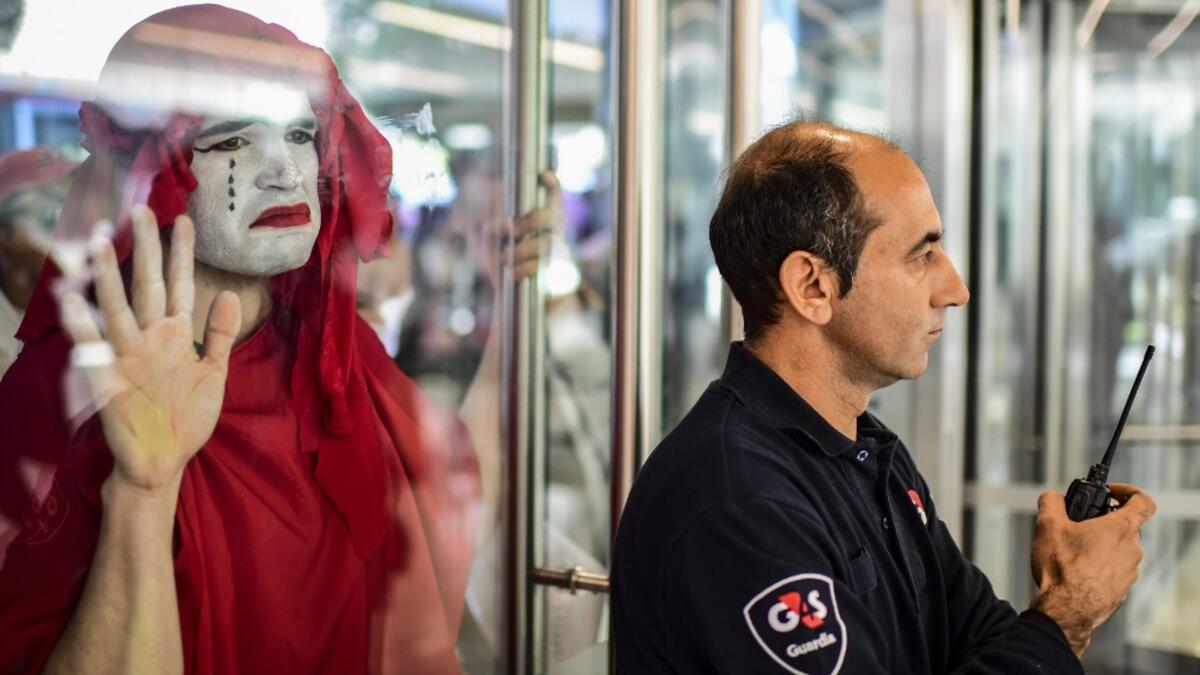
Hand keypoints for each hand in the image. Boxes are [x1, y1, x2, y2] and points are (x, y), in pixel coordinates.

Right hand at [59, 205, 240, 495]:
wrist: (164, 463)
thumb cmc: (186, 418)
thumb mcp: (214, 373)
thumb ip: (220, 334)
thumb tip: (229, 293)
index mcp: (175, 336)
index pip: (179, 286)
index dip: (182, 255)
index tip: (187, 221)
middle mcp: (149, 339)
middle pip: (146, 285)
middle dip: (145, 249)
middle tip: (143, 209)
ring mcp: (127, 357)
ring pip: (116, 308)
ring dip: (106, 276)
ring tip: (96, 240)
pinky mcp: (108, 381)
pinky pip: (93, 350)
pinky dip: (82, 327)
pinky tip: (71, 301)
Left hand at [481, 170, 561, 284]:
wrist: (511, 299)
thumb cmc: (502, 263)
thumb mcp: (490, 243)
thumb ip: (492, 228)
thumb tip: (507, 221)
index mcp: (541, 223)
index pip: (554, 198)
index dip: (553, 185)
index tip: (545, 175)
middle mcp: (554, 235)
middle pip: (554, 217)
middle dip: (533, 220)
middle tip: (513, 229)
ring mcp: (559, 255)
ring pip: (547, 243)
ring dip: (522, 250)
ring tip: (504, 258)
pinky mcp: (557, 276)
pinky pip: (540, 268)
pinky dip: (522, 270)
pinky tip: (511, 274)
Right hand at [1029, 483, 1155, 656]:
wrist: (1067, 610)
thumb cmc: (1063, 569)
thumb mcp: (1048, 525)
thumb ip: (1051, 502)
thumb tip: (1053, 497)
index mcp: (1121, 528)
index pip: (1143, 501)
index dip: (1128, 491)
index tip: (1110, 493)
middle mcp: (1132, 549)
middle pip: (1125, 526)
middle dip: (1102, 522)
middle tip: (1078, 525)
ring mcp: (1130, 571)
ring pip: (1118, 549)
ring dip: (1100, 546)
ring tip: (1072, 551)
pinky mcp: (1122, 589)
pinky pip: (1113, 570)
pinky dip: (1098, 566)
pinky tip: (1076, 571)